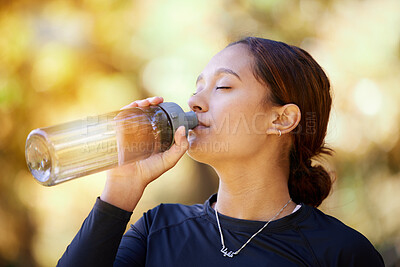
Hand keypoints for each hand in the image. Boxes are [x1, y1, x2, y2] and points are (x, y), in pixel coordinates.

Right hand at [100, 96, 188, 210]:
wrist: (129, 180)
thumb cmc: (149, 172)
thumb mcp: (170, 160)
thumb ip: (180, 147)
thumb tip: (183, 129)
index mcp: (153, 136)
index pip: (158, 117)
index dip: (163, 109)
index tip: (169, 105)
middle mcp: (141, 131)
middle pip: (146, 111)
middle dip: (152, 102)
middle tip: (159, 100)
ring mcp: (129, 130)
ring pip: (135, 111)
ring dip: (141, 103)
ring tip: (150, 102)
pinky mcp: (119, 131)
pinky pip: (122, 116)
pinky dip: (129, 108)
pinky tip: (137, 106)